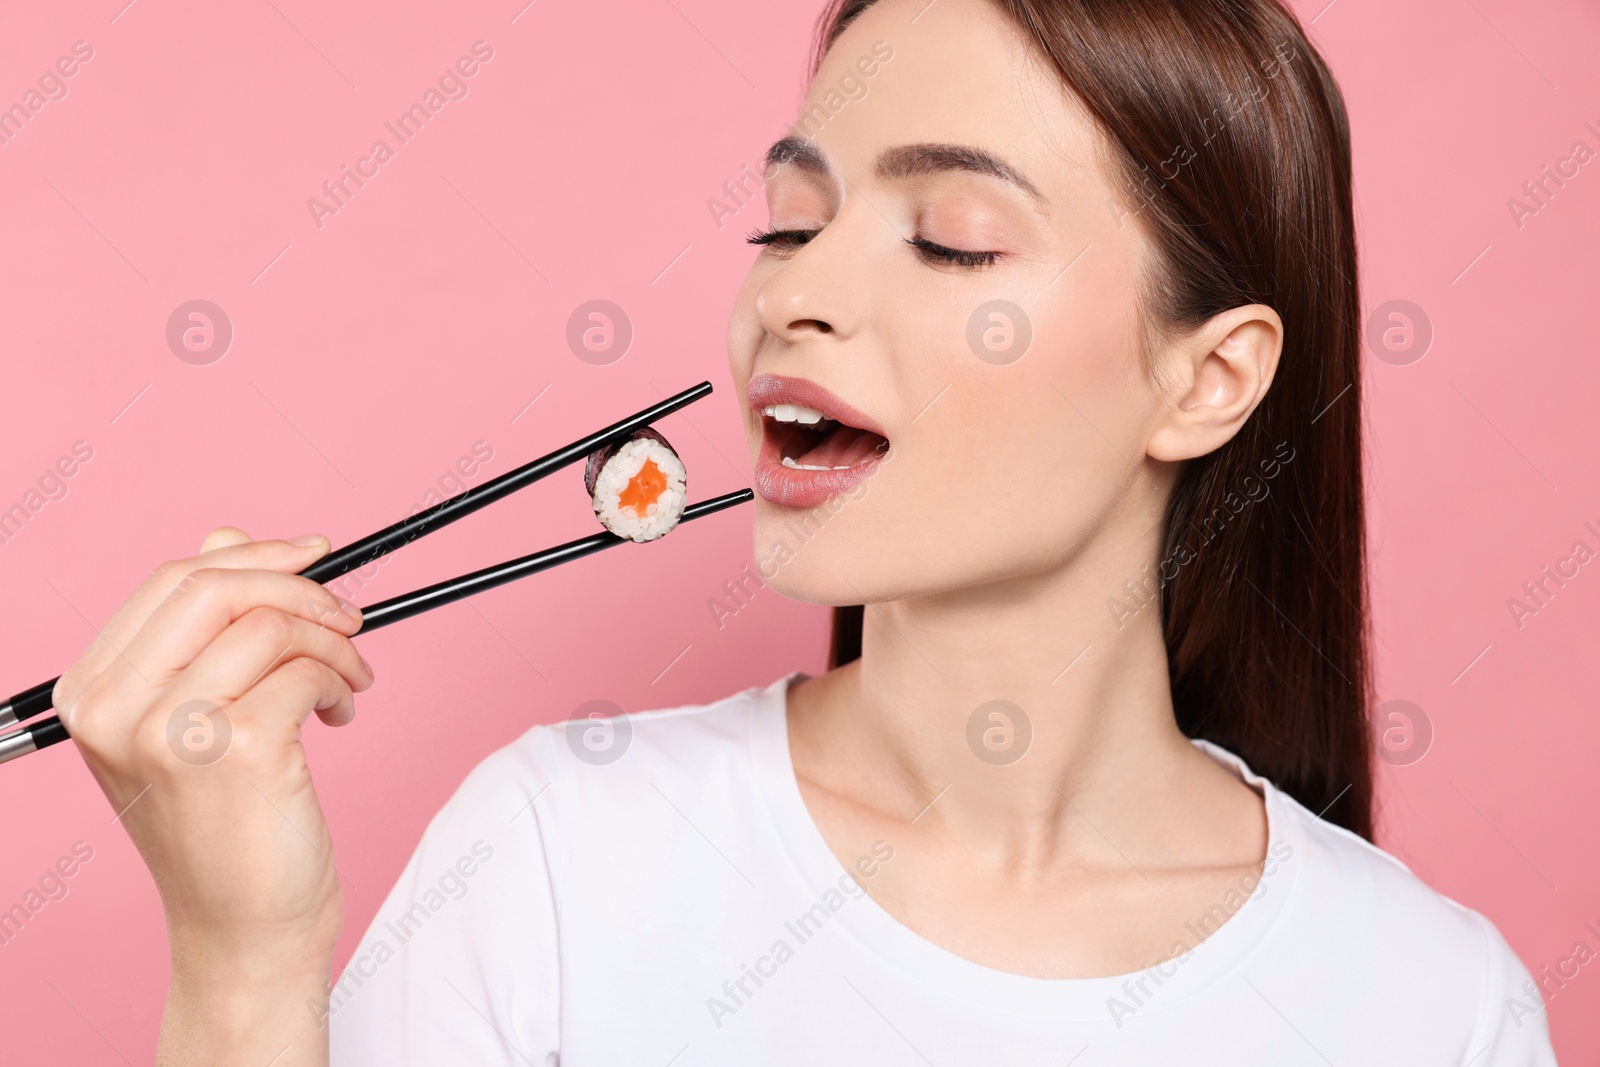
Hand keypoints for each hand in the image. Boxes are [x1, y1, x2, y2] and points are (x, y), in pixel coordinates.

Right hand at [53, 526, 373, 1065]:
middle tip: (347, 616)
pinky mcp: (233, 750)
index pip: (174, 579)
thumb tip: (231, 535)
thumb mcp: (192, 718)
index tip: (315, 555)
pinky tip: (340, 713)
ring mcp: (169, 729)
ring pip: (271, 623)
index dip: (256, 556)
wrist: (243, 927)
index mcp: (92, 692)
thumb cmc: (225, 823)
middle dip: (300, 586)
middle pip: (216, 584)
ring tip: (348, 680)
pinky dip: (340, 680)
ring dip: (332, 642)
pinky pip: (306, 670)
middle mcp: (114, 708)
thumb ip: (203, 628)